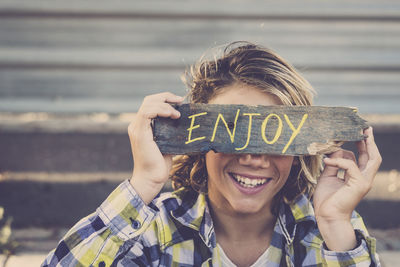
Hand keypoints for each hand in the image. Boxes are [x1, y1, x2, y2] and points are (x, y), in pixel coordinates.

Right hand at [128, 92, 183, 203]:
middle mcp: (137, 125)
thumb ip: (170, 130)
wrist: (151, 179)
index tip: (180, 102)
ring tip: (177, 112)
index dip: (165, 99)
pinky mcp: (139, 133)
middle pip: (149, 100)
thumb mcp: (168, 142)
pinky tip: (172, 115)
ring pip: (147, 104)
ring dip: (165, 104)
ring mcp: (136, 129)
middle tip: (180, 100)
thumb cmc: (160, 164)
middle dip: (166, 96)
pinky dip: (161, 110)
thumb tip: (184, 120)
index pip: (151, 104)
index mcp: (143, 126)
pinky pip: (147, 113)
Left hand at [313, 127, 381, 249]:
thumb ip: (333, 163)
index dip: (363, 145)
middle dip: (370, 141)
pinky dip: (338, 160)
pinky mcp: (359, 184)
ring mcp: (364, 182)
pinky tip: (327, 160)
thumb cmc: (327, 199)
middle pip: (373, 156)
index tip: (358, 132)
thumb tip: (334, 149)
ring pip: (371, 159)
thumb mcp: (328, 176)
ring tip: (355, 134)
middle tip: (365, 128)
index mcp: (357, 177)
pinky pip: (351, 165)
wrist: (326, 216)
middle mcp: (364, 178)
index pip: (364, 157)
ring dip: (364, 145)